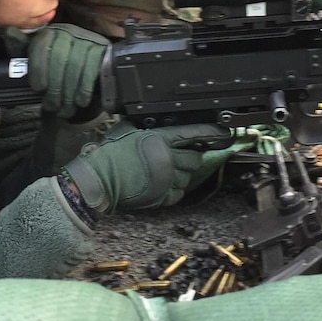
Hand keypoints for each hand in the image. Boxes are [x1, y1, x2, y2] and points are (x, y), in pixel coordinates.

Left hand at [27, 24, 108, 118]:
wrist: (84, 66)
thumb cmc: (54, 65)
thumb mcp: (34, 56)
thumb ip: (21, 48)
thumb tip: (10, 32)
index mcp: (49, 33)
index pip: (41, 47)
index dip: (38, 69)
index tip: (37, 89)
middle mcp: (68, 32)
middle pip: (59, 59)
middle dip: (54, 87)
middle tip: (51, 106)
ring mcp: (86, 39)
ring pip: (76, 66)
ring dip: (69, 92)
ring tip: (65, 109)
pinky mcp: (101, 49)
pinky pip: (92, 69)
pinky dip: (84, 88)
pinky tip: (80, 100)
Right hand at [62, 121, 233, 213]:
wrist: (97, 181)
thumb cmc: (109, 155)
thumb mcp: (126, 130)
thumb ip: (146, 127)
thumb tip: (156, 123)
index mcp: (160, 140)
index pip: (193, 134)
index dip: (211, 132)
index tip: (224, 133)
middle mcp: (167, 160)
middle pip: (195, 158)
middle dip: (191, 156)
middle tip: (181, 155)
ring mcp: (166, 180)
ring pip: (189, 177)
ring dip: (182, 174)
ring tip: (168, 170)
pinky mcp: (161, 197)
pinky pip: (179, 193)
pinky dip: (175, 189)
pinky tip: (164, 183)